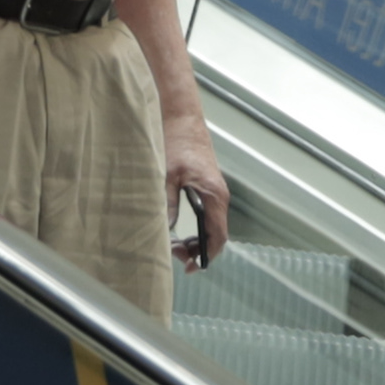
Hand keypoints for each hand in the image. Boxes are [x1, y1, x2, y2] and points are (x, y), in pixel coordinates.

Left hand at [166, 111, 228, 270]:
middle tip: (176, 256)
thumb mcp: (167, 175)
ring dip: (196, 240)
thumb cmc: (177, 143)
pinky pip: (207, 216)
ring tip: (175, 247)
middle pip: (216, 234)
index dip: (208, 255)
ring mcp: (214, 192)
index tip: (193, 266)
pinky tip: (179, 232)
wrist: (182, 118)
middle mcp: (219, 197)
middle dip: (199, 250)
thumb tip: (165, 229)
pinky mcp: (207, 187)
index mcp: (214, 196)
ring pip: (211, 226)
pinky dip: (196, 228)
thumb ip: (167, 203)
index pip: (218, 236)